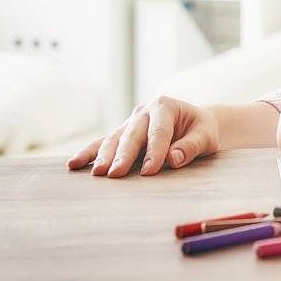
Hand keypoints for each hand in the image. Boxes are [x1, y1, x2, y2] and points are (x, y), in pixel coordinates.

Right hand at [67, 95, 219, 176]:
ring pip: (114, 139)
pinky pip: (103, 144)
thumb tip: (173, 158)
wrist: (195, 124)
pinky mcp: (122, 134)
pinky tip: (74, 164)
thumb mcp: (206, 136)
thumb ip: (191, 146)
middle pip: (132, 135)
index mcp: (165, 106)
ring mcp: (130, 123)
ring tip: (96, 173)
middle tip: (115, 174)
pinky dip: (89, 153)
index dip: (155, 151)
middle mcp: (143, 112)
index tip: (150, 171)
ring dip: (103, 156)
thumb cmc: (201, 130)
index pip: (159, 131)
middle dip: (124, 155)